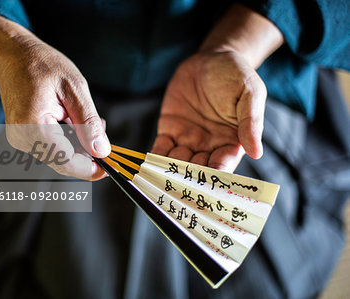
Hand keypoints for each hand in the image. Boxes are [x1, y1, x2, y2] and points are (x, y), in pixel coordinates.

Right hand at [0, 14, 109, 179]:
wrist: (14, 56)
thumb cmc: (42, 65)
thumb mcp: (75, 88)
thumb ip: (89, 122)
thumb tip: (102, 150)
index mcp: (33, 124)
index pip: (65, 160)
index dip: (89, 169)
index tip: (108, 168)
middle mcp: (21, 137)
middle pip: (62, 162)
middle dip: (85, 156)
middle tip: (101, 136)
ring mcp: (20, 139)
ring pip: (57, 157)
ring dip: (76, 147)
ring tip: (79, 118)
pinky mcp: (22, 138)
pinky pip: (50, 149)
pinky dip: (66, 141)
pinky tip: (68, 121)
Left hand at [152, 3, 282, 171]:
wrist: (211, 58)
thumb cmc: (235, 75)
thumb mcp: (250, 94)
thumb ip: (251, 122)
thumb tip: (257, 152)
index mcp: (231, 142)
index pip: (223, 166)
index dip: (214, 176)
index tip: (205, 185)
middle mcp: (209, 146)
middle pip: (198, 170)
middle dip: (188, 179)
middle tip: (178, 187)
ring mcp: (188, 140)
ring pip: (177, 163)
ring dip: (169, 172)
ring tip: (161, 179)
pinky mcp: (170, 130)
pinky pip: (161, 148)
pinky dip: (155, 157)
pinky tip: (149, 165)